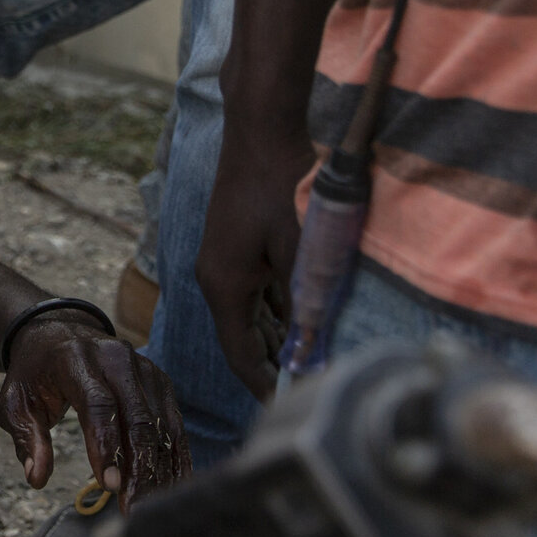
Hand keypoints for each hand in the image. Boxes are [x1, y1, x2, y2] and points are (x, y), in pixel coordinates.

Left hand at [0, 314, 191, 509]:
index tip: (108, 486)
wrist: (58, 333)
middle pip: (136, 418)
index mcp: (76, 359)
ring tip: (149, 507)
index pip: (98, 405)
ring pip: (159, 425)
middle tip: (132, 510)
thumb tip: (36, 478)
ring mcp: (144, 369)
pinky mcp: (161, 382)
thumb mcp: (16, 403)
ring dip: (158, 470)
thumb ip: (27, 438)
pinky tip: (172, 487)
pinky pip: (172, 424)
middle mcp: (116, 359)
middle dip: (137, 469)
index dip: (106, 446)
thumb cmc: (34, 375)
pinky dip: (174, 457)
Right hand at [197, 120, 311, 402]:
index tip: (288, 407)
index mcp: (223, 285)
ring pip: (252, 314)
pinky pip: (257, 291)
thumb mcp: (301, 248)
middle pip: (243, 338)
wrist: (261, 129)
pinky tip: (306, 320)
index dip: (264, 384)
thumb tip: (319, 346)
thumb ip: (308, 299)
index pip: (240, 354)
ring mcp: (226, 260)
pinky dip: (279, 311)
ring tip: (312, 363)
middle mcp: (217, 278)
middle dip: (273, 366)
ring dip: (278, 338)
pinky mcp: (239, 245)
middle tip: (309, 391)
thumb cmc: (281, 185)